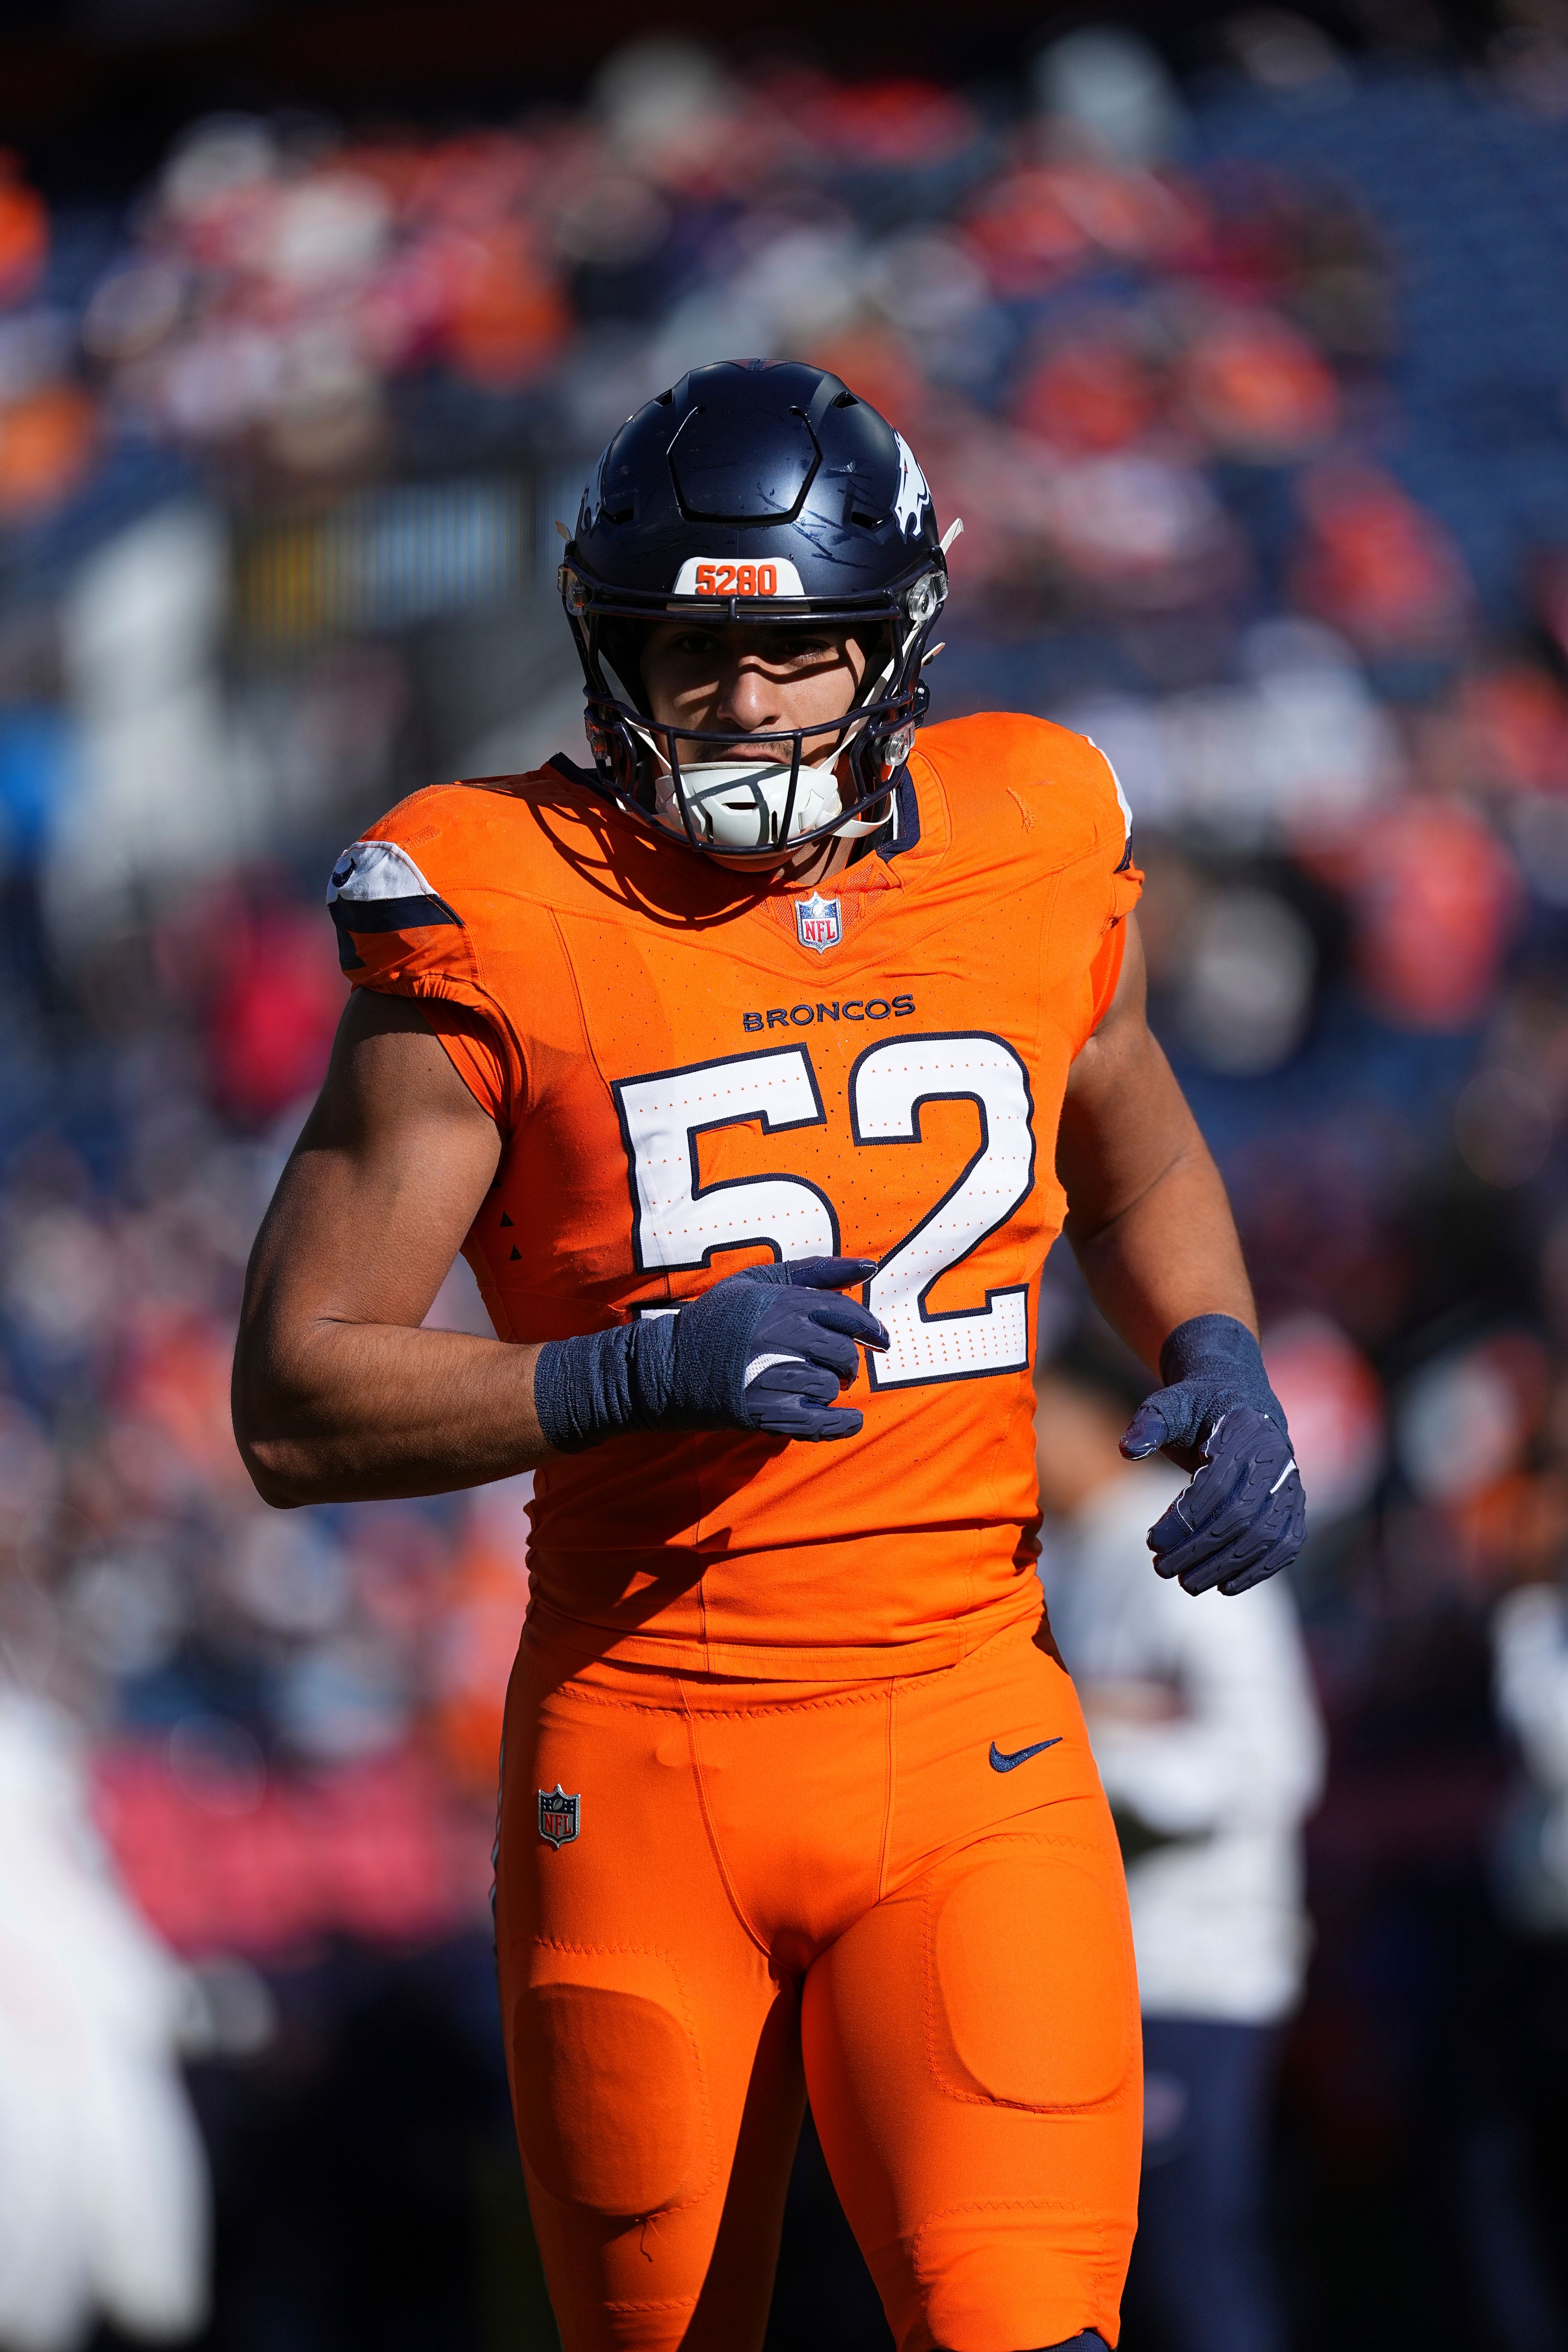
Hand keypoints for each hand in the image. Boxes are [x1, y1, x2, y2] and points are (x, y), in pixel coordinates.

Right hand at [670, 1257, 887, 1441]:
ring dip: (827, 1388)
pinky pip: (823, 1422)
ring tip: (806, 1383)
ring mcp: (775, 1376)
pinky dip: (842, 1424)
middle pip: (845, 1354)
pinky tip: (850, 1419)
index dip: (871, 1329)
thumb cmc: (716, 1321)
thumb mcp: (758, 1282)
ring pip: (831, 1387)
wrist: (666, 1366)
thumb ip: (815, 1271)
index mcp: (784, 1302)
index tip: (881, 1340)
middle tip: (831, 1365)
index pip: (849, 1315)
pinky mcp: (767, 1412)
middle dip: (845, 1362)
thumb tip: (869, 1266)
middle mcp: (784, 1337)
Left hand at [1121, 1314, 1305, 1595]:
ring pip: (1265, 1536)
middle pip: (1241, 1517)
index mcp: (1246, 1430)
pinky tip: (1226, 1586)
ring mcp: (1290, 1483)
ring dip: (1226, 1567)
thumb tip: (1127, 1450)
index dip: (1184, 1520)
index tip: (1151, 1541)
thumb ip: (1149, 1423)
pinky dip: (1260, 1570)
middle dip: (1200, 1549)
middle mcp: (1276, 1458)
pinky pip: (1286, 1544)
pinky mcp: (1294, 1504)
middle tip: (1161, 1569)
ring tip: (1187, 1583)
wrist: (1237, 1397)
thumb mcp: (1168, 1404)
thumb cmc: (1196, 1405)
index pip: (1217, 1486)